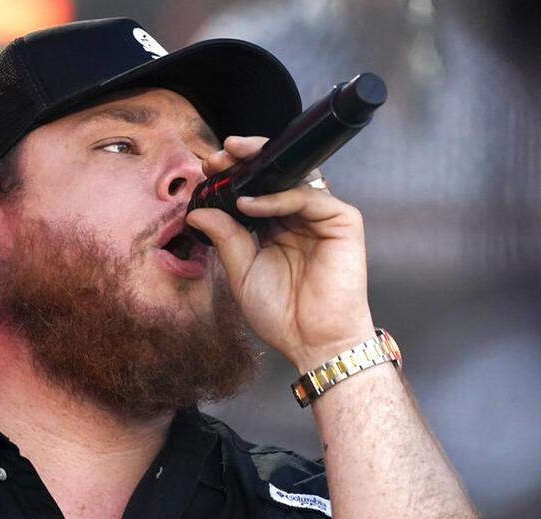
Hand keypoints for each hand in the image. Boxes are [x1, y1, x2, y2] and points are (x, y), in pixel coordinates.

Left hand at [186, 135, 374, 372]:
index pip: (255, 189)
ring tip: (229, 165)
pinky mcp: (343, 221)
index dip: (233, 175)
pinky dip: (278, 197)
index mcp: (275, 227)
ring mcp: (322, 216)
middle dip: (246, 159)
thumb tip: (197, 210)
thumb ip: (224, 238)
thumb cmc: (280, 313)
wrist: (313, 341)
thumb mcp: (241, 273)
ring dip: (259, 167)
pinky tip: (250, 204)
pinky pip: (309, 197)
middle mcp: (299, 216)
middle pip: (275, 174)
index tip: (207, 168)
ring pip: (294, 176)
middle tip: (218, 155)